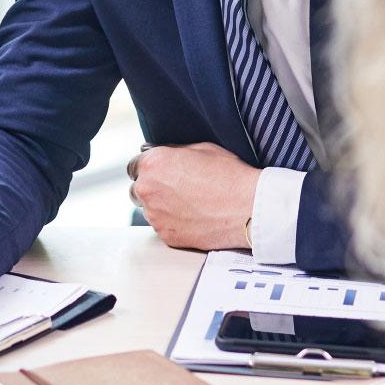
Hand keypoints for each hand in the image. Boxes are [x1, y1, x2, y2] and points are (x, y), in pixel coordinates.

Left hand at [128, 142, 260, 250]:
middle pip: (138, 189)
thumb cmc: (230, 176)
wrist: (249, 208)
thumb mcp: (202, 149)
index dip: (150, 168)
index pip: (135, 165)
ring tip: (189, 204)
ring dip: (162, 206)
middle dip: (153, 188)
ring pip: (149, 210)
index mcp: (153, 163)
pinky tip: (193, 217)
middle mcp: (147, 189)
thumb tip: (167, 157)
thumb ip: (175, 153)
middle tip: (177, 189)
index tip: (161, 173)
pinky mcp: (166, 235)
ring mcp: (155, 215)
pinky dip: (173, 223)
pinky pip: (162, 227)